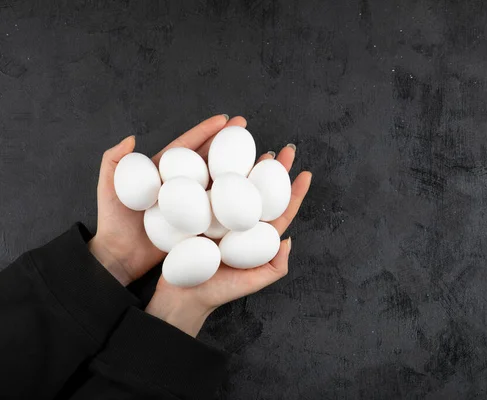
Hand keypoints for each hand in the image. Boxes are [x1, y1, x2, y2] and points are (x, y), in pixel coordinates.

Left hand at [89, 114, 247, 285]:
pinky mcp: (199, 225)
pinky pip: (219, 210)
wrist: (120, 258)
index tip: (224, 119)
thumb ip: (114, 161)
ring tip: (257, 156)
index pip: (187, 148)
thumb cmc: (113, 223)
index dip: (205, 132)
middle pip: (208, 160)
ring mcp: (192, 206)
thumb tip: (131, 138)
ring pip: (219, 182)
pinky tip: (252, 193)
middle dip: (228, 143)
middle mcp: (182, 187)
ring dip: (238, 168)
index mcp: (164, 174)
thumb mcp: (108, 188)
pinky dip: (236, 201)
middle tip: (245, 129)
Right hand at [145, 146, 311, 335]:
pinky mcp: (197, 213)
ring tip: (259, 148)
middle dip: (275, 170)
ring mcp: (219, 216)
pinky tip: (221, 156)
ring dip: (248, 165)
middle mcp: (240, 223)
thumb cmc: (217, 292)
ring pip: (238, 185)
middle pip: (261, 191)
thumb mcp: (251, 283)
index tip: (305, 174)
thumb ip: (274, 266)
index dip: (294, 193)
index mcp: (255, 237)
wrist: (181, 297)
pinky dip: (216, 172)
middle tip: (285, 150)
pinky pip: (209, 189)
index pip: (279, 211)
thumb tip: (290, 239)